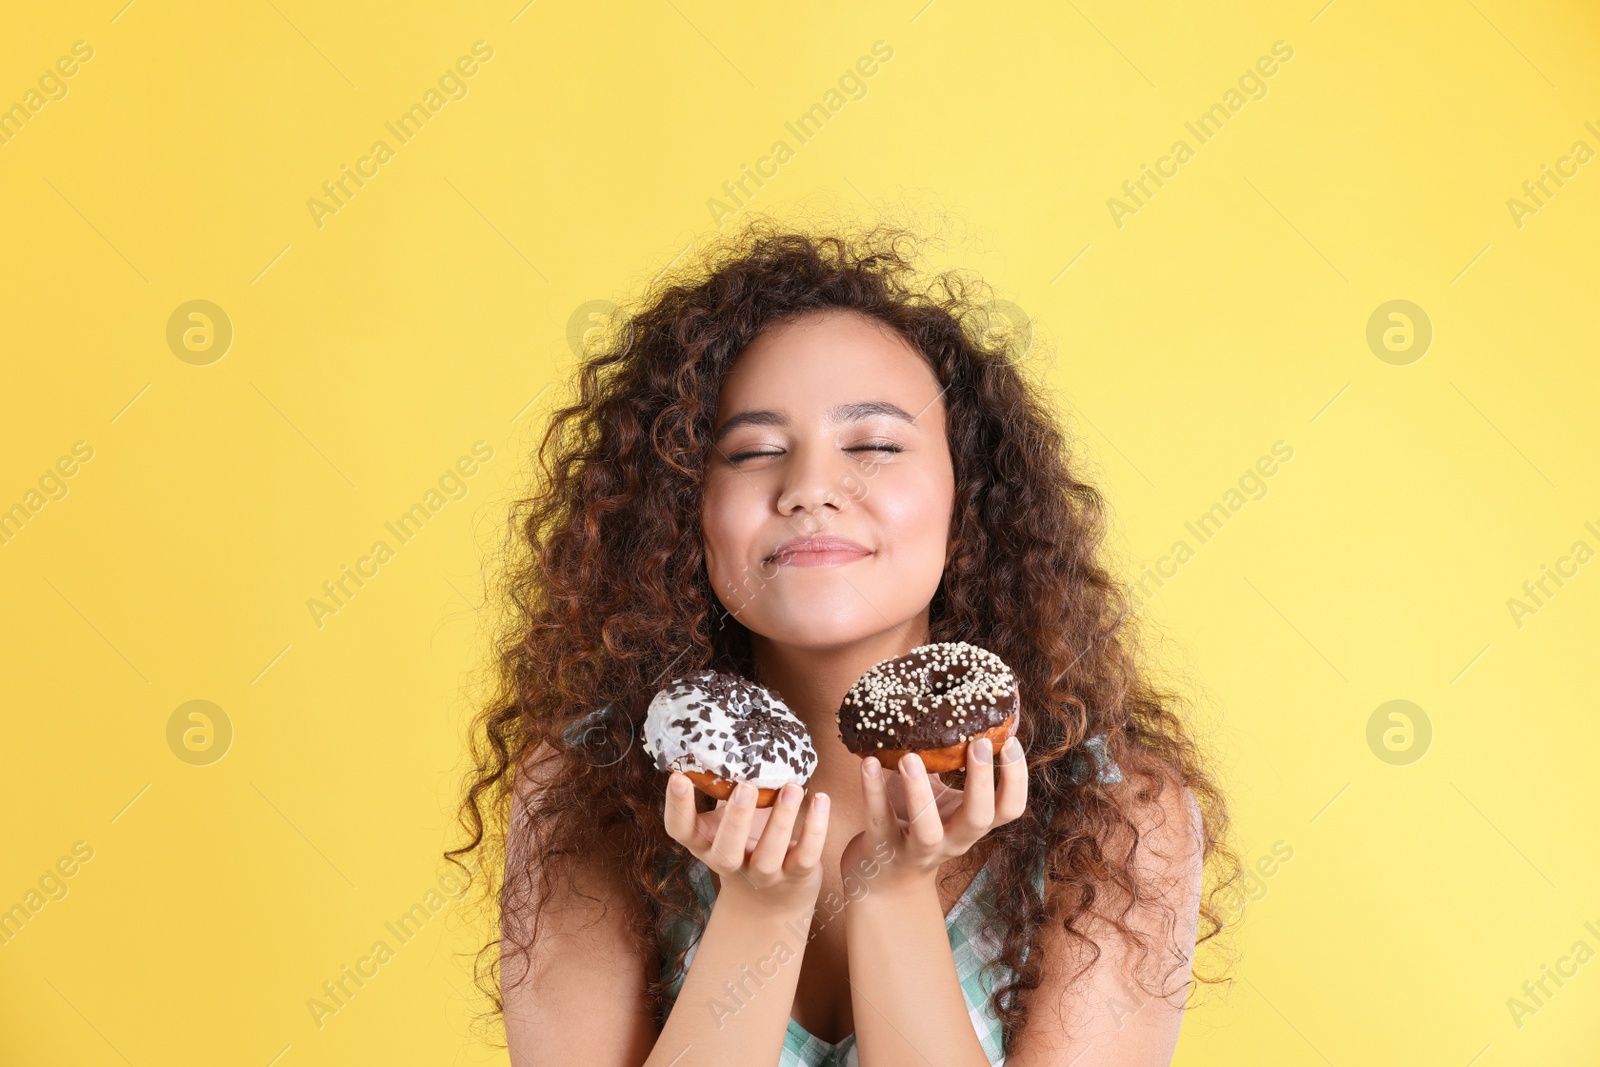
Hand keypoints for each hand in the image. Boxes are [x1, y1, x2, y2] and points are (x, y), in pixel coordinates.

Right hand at [663, 772, 829, 914]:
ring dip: (781, 819)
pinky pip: (806, 854)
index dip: (676, 807)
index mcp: (706, 845)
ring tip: (792, 787)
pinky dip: (815, 827)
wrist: (772, 901)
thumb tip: (722, 737)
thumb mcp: (727, 821)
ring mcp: (763, 875)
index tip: (678, 776)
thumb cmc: (746, 843)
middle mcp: (731, 864)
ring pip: (769, 855)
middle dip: (735, 820)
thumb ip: (724, 790)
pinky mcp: (796, 876)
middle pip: (725, 851)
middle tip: (745, 787)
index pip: (681, 831)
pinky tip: (821, 799)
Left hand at [842, 737, 1027, 890]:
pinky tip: (867, 763)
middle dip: (981, 782)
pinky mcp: (882, 850)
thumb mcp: (943, 798)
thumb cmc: (916, 824)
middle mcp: (952, 841)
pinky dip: (872, 791)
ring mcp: (917, 850)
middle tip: (978, 744)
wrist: (882, 880)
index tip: (1011, 743)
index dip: (1016, 779)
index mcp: (970, 824)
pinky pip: (879, 820)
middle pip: (978, 819)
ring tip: (911, 757)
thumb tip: (965, 711)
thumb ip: (952, 764)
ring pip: (927, 830)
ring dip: (920, 792)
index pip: (1009, 809)